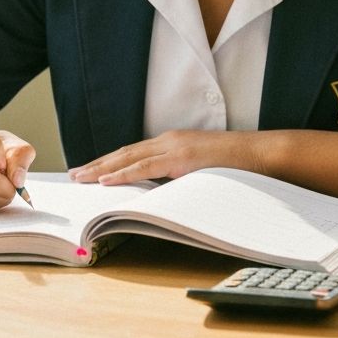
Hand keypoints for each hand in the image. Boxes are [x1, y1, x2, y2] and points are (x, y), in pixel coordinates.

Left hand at [68, 129, 250, 185]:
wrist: (263, 156)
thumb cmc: (237, 168)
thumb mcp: (201, 173)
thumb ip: (180, 179)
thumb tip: (161, 196)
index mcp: (173, 144)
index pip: (133, 153)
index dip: (109, 162)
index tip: (90, 172)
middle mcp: (169, 141)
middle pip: (124, 153)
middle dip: (97, 164)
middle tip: (74, 174)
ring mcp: (175, 147)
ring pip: (129, 158)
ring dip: (102, 168)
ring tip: (81, 177)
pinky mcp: (182, 157)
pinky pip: (146, 166)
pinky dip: (123, 173)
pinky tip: (106, 179)